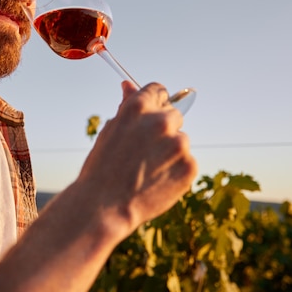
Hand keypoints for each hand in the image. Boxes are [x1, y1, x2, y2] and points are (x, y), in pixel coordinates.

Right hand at [77, 81, 197, 232]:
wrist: (103, 206)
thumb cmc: (102, 168)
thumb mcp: (110, 130)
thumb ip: (126, 106)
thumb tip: (129, 85)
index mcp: (138, 107)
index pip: (158, 90)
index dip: (154, 102)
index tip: (150, 115)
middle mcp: (161, 122)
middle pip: (173, 114)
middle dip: (163, 129)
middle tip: (144, 151)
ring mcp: (178, 144)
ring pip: (180, 140)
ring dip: (170, 151)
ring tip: (147, 170)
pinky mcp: (189, 166)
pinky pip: (187, 161)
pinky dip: (176, 170)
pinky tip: (156, 181)